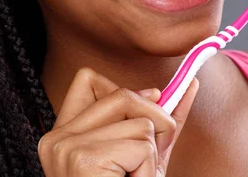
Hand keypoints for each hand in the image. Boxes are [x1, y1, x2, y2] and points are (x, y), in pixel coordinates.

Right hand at [37, 67, 198, 175]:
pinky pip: (142, 144)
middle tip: (143, 161)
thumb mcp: (147, 154)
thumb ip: (162, 120)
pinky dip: (149, 169)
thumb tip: (190, 83)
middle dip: (153, 124)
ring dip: (151, 155)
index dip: (126, 92)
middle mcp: (57, 138)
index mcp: (64, 135)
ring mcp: (66, 147)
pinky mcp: (83, 158)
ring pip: (140, 121)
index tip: (150, 105)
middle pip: (124, 94)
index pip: (89, 79)